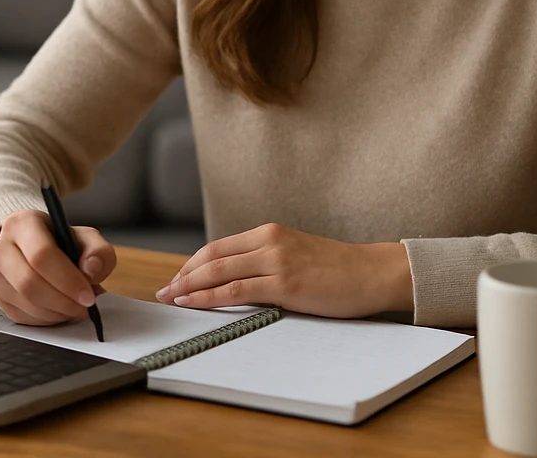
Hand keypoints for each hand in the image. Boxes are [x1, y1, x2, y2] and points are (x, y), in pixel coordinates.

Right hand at [0, 208, 115, 324]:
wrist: (35, 248)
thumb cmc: (61, 242)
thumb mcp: (85, 238)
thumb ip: (97, 250)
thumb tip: (91, 269)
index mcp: (22, 224)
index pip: (41, 254)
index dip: (67, 279)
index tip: (87, 295)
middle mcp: (0, 247)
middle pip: (29, 282)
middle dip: (62, 301)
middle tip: (84, 306)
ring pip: (25, 303)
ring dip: (56, 312)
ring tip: (74, 307)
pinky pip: (20, 316)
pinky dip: (46, 319)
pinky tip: (59, 310)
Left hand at [154, 223, 412, 318]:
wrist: (373, 273)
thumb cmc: (338, 270)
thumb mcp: (296, 255)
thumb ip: (268, 262)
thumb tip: (237, 280)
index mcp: (270, 233)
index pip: (219, 247)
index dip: (192, 264)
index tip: (176, 279)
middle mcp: (269, 241)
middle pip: (212, 257)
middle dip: (183, 275)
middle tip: (164, 291)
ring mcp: (277, 261)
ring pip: (219, 272)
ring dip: (189, 286)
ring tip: (171, 299)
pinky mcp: (285, 283)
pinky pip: (237, 290)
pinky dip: (209, 297)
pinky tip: (194, 303)